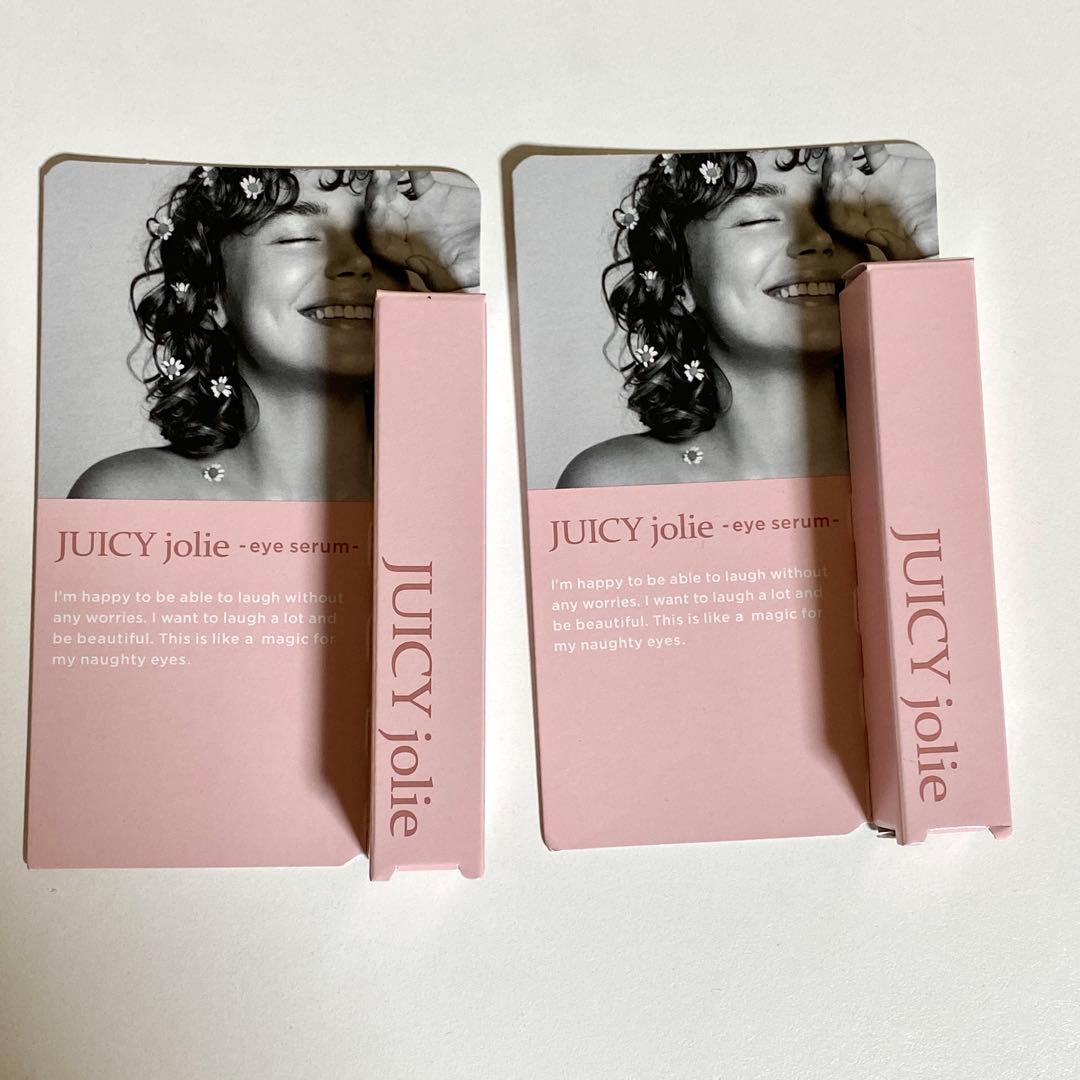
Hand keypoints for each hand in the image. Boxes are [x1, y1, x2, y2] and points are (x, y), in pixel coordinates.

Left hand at [364, 170, 480, 289]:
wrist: (505, 240)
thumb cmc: (484, 263)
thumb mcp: (464, 276)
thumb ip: (438, 276)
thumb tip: (413, 263)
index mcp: (412, 254)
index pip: (382, 242)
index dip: (375, 224)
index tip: (379, 204)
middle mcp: (411, 234)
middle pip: (382, 216)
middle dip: (376, 198)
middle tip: (380, 179)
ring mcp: (420, 214)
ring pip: (393, 196)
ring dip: (386, 183)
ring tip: (388, 170)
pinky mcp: (434, 196)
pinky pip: (416, 181)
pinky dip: (411, 170)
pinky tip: (408, 164)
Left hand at [822, 144, 937, 259]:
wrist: (960, 209)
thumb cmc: (940, 234)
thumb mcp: (922, 247)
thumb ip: (897, 246)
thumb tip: (872, 235)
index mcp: (868, 226)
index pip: (838, 216)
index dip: (832, 200)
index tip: (834, 180)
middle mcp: (866, 207)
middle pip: (838, 191)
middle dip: (833, 174)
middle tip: (836, 155)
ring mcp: (875, 186)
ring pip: (849, 171)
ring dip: (843, 158)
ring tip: (843, 144)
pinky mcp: (889, 169)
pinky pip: (871, 155)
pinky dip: (865, 145)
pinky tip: (862, 136)